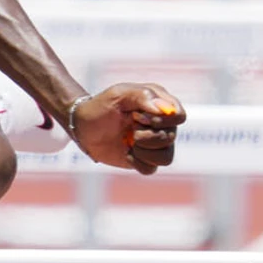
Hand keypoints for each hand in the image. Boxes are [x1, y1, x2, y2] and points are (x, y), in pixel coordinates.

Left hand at [70, 83, 184, 173]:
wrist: (82, 125)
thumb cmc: (101, 106)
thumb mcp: (118, 94)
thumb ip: (142, 96)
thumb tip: (165, 110)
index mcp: (159, 104)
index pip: (179, 115)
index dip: (164, 120)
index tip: (140, 116)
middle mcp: (162, 124)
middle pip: (171, 137)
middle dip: (146, 135)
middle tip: (130, 126)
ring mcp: (155, 143)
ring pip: (166, 157)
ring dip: (143, 150)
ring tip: (129, 140)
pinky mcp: (145, 159)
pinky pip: (151, 169)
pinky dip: (137, 162)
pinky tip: (126, 152)